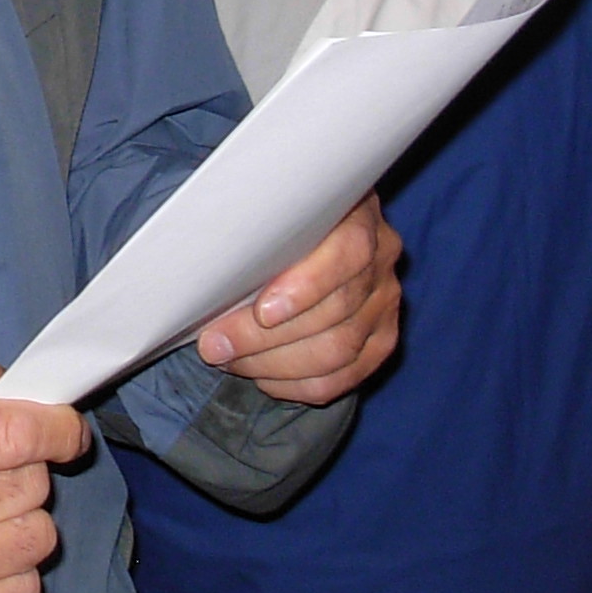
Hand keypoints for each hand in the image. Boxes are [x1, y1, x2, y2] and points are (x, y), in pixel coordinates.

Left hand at [192, 192, 401, 405]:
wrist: (316, 229)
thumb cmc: (281, 218)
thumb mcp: (270, 207)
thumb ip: (254, 229)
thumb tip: (206, 267)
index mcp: (356, 213)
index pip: (348, 253)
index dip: (306, 287)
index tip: (262, 311)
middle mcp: (382, 256)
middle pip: (336, 311)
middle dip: (266, 337)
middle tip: (216, 344)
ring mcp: (385, 301)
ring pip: (338, 351)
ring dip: (274, 364)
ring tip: (230, 359)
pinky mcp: (381, 339)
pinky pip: (344, 377)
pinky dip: (297, 385)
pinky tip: (264, 377)